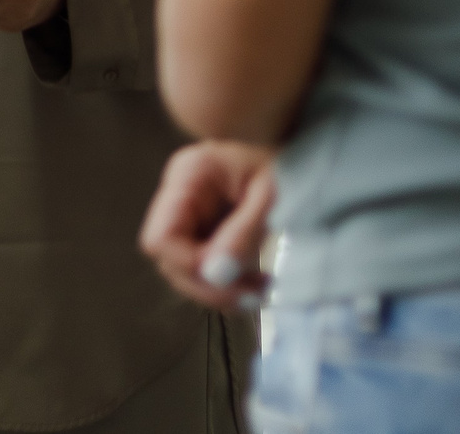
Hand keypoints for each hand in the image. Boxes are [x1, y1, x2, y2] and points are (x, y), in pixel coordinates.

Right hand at [139, 140, 274, 310]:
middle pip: (169, 260)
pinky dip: (227, 285)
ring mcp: (188, 216)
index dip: (189, 266)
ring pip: (185, 272)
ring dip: (220, 290)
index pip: (162, 237)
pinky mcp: (202, 233)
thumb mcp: (271, 195)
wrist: (297, 162)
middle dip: (209, 286)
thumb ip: (242, 234)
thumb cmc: (287, 167)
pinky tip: (254, 284)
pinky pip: (203, 270)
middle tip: (252, 296)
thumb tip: (215, 276)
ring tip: (259, 291)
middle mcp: (178, 197)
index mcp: (188, 175)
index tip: (229, 277)